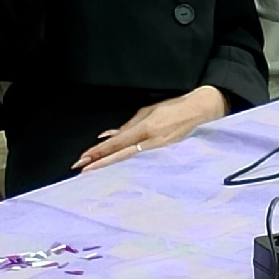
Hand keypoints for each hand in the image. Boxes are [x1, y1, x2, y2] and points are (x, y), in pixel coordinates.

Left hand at [76, 85, 226, 169]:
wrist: (197, 112)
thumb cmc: (171, 109)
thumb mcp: (146, 112)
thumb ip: (127, 126)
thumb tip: (108, 135)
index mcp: (144, 129)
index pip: (117, 143)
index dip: (100, 151)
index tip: (84, 157)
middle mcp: (149, 141)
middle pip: (119, 155)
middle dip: (99, 162)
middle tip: (81, 169)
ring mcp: (156, 149)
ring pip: (127, 159)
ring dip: (109, 164)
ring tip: (92, 170)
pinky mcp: (162, 153)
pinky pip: (139, 158)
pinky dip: (124, 161)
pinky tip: (114, 165)